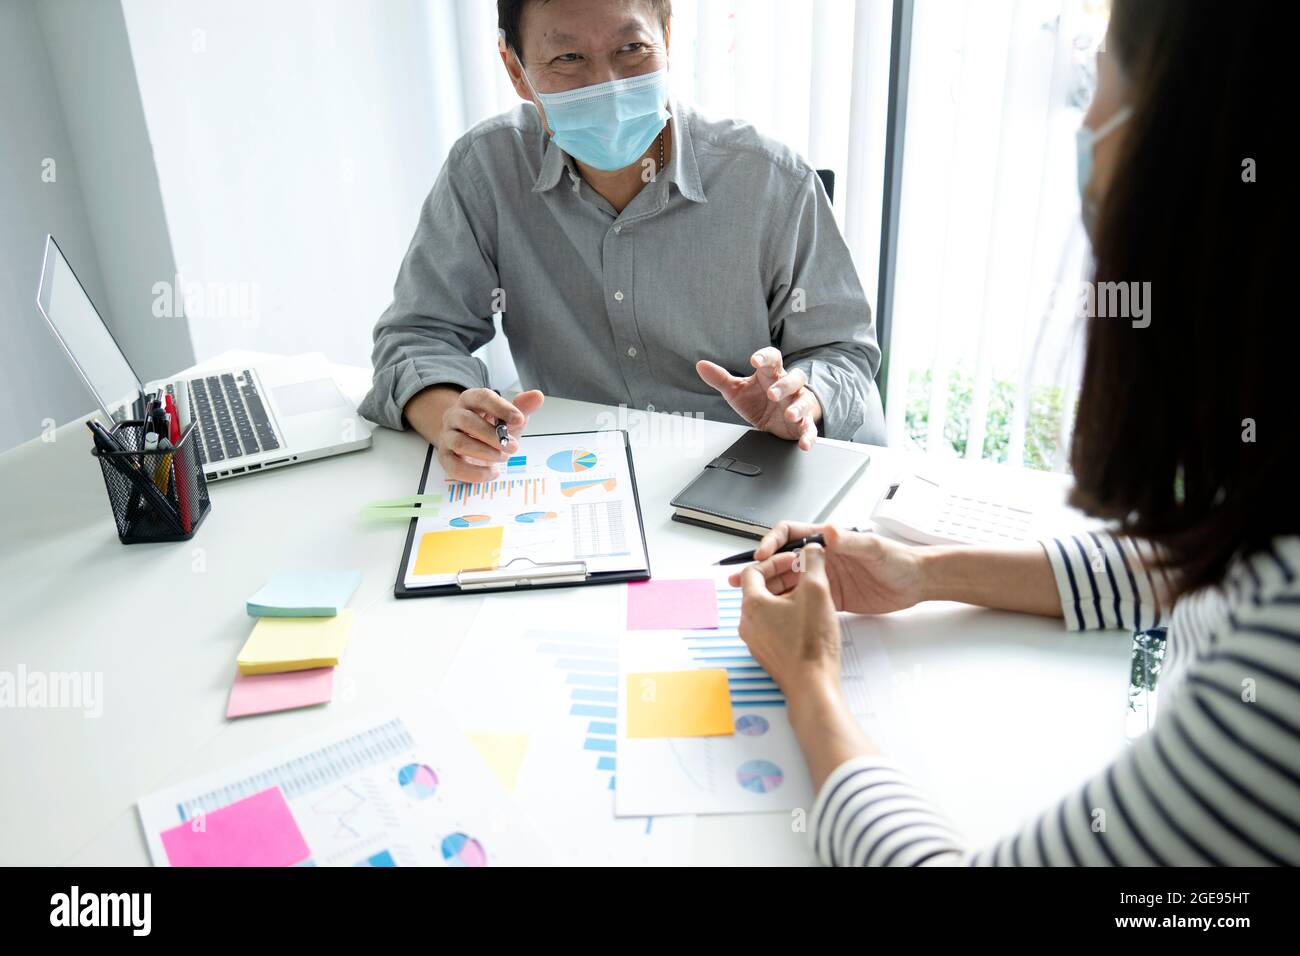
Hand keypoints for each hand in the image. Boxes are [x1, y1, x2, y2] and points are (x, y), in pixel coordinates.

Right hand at [413, 386, 544, 482]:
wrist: (470, 446)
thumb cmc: (491, 428)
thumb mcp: (509, 418)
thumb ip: (522, 408)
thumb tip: (537, 396)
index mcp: (470, 400)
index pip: (482, 397)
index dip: (501, 408)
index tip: (519, 420)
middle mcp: (454, 416)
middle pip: (468, 421)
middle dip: (493, 436)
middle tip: (514, 447)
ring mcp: (447, 437)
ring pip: (460, 443)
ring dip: (486, 453)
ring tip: (503, 457)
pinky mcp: (445, 457)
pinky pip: (455, 467)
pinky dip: (476, 473)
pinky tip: (493, 473)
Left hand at [696, 347, 820, 449]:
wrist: (777, 419)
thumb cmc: (758, 399)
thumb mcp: (737, 390)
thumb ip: (720, 378)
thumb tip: (701, 365)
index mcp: (771, 375)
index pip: (772, 359)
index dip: (765, 357)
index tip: (755, 360)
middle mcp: (788, 388)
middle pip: (793, 379)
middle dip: (784, 386)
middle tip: (772, 393)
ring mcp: (797, 405)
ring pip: (803, 401)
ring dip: (798, 408)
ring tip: (789, 414)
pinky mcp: (802, 424)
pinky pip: (809, 428)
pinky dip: (809, 436)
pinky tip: (804, 443)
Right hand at [728, 521, 927, 615]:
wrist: (916, 584)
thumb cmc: (900, 560)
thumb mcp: (874, 549)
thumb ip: (851, 541)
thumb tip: (830, 531)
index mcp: (829, 540)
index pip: (790, 534)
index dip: (771, 541)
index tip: (760, 555)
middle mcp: (823, 557)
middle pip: (782, 559)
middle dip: (759, 567)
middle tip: (740, 579)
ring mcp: (824, 578)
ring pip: (787, 580)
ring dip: (767, 587)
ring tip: (749, 597)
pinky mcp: (830, 597)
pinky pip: (800, 599)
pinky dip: (784, 604)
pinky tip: (773, 612)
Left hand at [738, 543, 841, 695]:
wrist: (812, 685)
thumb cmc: (811, 644)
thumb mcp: (817, 591)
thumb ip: (813, 563)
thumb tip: (811, 549)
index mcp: (752, 605)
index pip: (754, 571)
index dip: (775, 561)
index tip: (794, 561)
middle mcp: (748, 622)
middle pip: (759, 589)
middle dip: (782, 577)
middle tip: (803, 575)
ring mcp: (756, 640)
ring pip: (766, 608)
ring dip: (785, 596)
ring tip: (809, 595)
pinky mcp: (767, 653)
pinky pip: (771, 626)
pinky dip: (786, 615)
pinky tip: (807, 618)